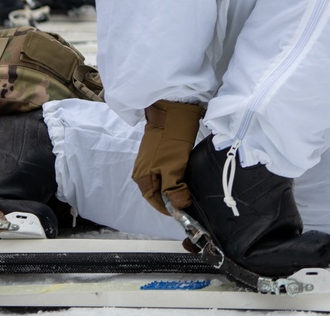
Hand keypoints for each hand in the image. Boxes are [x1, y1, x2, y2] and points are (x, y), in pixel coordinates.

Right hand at [132, 100, 203, 214]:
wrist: (173, 115)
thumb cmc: (171, 143)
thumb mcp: (173, 169)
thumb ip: (174, 190)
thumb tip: (180, 206)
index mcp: (142, 177)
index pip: (154, 200)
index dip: (168, 209)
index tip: (182, 214)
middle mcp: (143, 171)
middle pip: (157, 192)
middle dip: (171, 200)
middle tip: (187, 204)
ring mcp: (150, 162)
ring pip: (162, 183)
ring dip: (173, 190)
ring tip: (187, 194)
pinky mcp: (158, 155)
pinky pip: (165, 173)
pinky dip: (174, 179)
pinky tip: (184, 180)